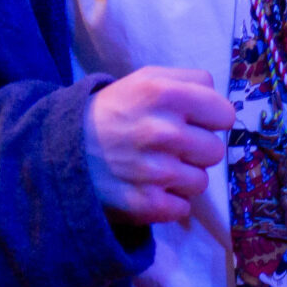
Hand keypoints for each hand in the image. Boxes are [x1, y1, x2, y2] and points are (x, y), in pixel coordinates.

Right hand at [83, 67, 234, 225]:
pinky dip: (168, 202)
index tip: (192, 121)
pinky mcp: (148, 204)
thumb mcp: (144, 79)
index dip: (210, 118)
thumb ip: (189, 81)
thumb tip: (223, 106)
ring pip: (201, 181)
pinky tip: (147, 187)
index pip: (224, 113)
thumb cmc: (112, 112)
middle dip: (195, 149)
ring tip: (155, 167)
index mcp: (164, 94)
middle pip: (215, 150)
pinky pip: (184, 207)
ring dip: (182, 177)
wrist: (62, 151)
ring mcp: (157, 171)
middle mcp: (163, 131)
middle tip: (168, 146)